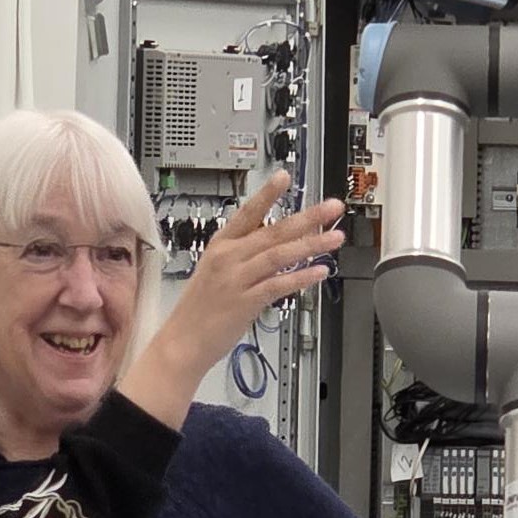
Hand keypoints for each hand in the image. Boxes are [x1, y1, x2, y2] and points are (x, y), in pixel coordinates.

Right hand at [121, 170, 344, 427]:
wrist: (182, 341)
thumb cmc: (199, 309)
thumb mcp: (216, 271)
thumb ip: (243, 255)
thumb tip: (275, 244)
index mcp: (221, 245)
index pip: (248, 213)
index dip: (267, 194)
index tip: (284, 176)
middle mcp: (229, 257)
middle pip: (273, 231)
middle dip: (307, 217)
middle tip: (332, 207)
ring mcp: (236, 279)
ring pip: (280, 255)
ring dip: (311, 244)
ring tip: (335, 237)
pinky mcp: (245, 301)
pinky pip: (278, 285)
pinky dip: (301, 278)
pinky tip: (320, 272)